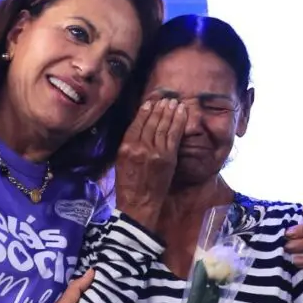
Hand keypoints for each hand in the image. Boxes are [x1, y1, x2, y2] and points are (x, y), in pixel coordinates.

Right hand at [113, 98, 187, 228]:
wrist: (139, 205)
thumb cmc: (128, 186)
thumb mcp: (121, 162)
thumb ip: (130, 145)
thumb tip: (140, 128)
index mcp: (126, 148)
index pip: (136, 124)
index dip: (145, 111)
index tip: (151, 101)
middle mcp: (140, 147)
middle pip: (151, 122)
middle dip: (159, 107)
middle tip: (166, 97)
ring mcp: (155, 152)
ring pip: (163, 126)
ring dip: (169, 112)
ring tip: (174, 102)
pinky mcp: (168, 158)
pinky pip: (174, 136)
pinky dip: (178, 122)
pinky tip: (181, 113)